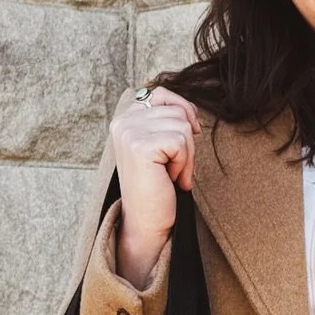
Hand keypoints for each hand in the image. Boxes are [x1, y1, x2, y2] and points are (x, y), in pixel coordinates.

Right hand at [109, 84, 199, 287]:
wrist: (146, 221)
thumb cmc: (157, 186)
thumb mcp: (161, 146)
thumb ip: (166, 121)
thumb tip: (191, 111)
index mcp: (125, 118)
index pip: (162, 94)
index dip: (182, 111)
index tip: (188, 135)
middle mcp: (122, 121)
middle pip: (177, 111)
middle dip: (186, 142)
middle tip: (174, 167)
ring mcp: (129, 132)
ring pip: (182, 126)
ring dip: (186, 155)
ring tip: (170, 174)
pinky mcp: (141, 146)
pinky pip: (181, 142)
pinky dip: (184, 164)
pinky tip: (170, 179)